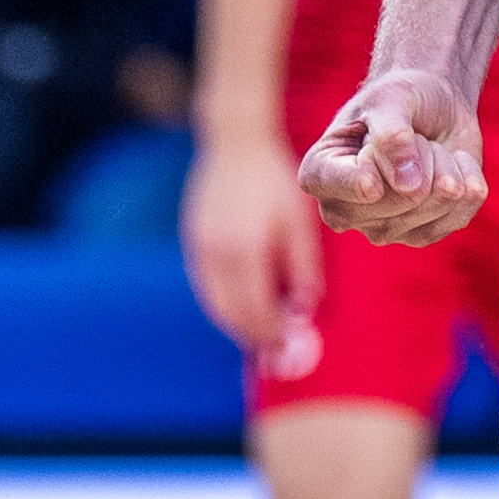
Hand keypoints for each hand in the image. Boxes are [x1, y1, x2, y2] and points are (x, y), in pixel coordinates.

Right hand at [181, 132, 324, 362]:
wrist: (235, 143)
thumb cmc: (274, 181)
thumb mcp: (298, 222)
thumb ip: (303, 268)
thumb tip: (305, 309)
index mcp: (244, 249)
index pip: (255, 310)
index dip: (272, 335)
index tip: (289, 349)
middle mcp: (215, 254)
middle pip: (231, 314)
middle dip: (253, 338)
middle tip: (275, 354)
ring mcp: (199, 248)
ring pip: (215, 304)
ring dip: (237, 325)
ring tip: (262, 336)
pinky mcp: (193, 242)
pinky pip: (207, 287)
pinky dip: (224, 305)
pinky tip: (244, 307)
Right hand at [298, 64, 487, 246]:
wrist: (433, 109)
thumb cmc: (400, 98)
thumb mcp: (390, 97)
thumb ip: (392, 133)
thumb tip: (408, 184)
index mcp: (320, 173)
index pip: (338, 187)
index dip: (362, 180)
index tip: (371, 175)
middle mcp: (345, 211)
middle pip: (400, 199)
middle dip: (421, 154)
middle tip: (413, 135)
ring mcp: (383, 229)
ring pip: (433, 206)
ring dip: (445, 164)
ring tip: (429, 147)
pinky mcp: (422, 235)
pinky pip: (460, 213)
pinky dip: (468, 180)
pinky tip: (453, 164)